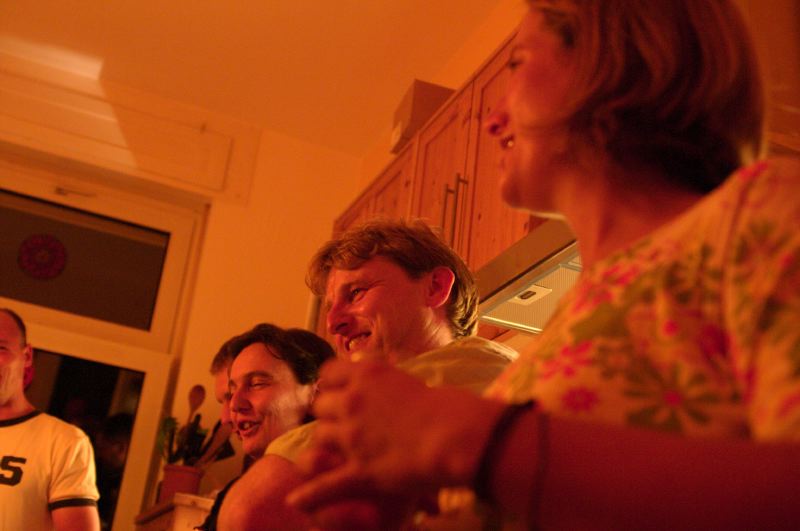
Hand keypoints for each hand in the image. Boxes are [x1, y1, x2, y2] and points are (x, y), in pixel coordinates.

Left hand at [287, 360, 504, 515]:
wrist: (456, 436)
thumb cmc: (445, 406)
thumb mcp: (408, 377)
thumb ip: (382, 373)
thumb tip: (363, 363)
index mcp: (367, 375)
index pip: (328, 373)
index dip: (331, 384)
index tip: (339, 392)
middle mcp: (353, 401)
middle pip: (320, 405)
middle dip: (329, 414)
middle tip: (343, 425)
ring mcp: (352, 437)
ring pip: (319, 437)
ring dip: (327, 444)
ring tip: (337, 452)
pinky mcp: (359, 470)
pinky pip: (325, 484)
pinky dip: (309, 494)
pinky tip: (296, 500)